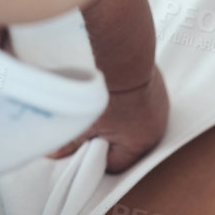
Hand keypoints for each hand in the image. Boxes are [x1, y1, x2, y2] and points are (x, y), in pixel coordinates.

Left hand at [49, 66, 169, 172]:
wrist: (122, 51)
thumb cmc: (106, 92)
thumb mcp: (84, 122)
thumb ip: (69, 143)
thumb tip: (54, 154)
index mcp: (144, 141)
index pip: (116, 164)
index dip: (95, 157)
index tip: (80, 145)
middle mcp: (158, 124)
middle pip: (126, 142)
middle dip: (106, 137)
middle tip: (87, 125)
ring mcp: (160, 101)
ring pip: (133, 120)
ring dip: (117, 117)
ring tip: (99, 104)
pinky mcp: (156, 81)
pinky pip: (138, 100)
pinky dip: (125, 98)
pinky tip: (111, 88)